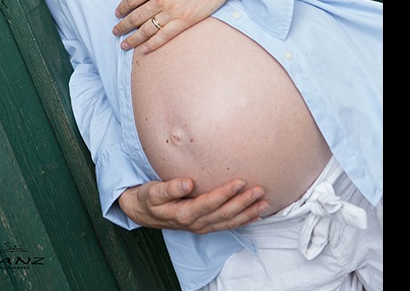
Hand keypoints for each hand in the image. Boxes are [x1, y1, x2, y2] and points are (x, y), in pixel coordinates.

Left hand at [114, 0, 256, 52]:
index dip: (121, 8)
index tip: (117, 14)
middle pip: (136, 16)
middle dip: (123, 26)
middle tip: (115, 32)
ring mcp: (173, 11)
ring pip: (147, 29)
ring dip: (133, 38)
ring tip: (124, 44)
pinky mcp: (186, 20)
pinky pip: (165, 36)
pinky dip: (152, 44)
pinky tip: (144, 50)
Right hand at [118, 178, 269, 233]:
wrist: (144, 213)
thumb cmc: (149, 199)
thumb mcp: (152, 192)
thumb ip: (169, 188)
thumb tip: (187, 184)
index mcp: (182, 214)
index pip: (208, 204)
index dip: (224, 194)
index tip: (240, 182)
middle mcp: (195, 223)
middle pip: (223, 214)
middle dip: (243, 203)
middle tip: (259, 190)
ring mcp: (202, 226)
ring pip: (228, 222)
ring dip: (248, 213)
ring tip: (265, 203)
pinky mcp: (206, 226)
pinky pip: (227, 226)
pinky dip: (243, 221)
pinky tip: (257, 215)